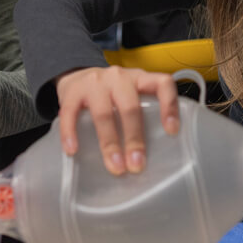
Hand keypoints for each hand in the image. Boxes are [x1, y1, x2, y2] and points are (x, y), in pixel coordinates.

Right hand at [54, 66, 180, 174]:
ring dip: (110, 143)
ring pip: (104, 113)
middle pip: (130, 107)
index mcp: (139, 79)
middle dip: (135, 138)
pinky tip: (73, 150)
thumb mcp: (130, 96)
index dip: (169, 106)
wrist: (76, 76)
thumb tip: (150, 160)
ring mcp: (94, 83)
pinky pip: (70, 114)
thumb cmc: (110, 94)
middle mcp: (119, 77)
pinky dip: (71, 133)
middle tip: (137, 165)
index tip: (172, 131)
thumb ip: (141, 116)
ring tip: (115, 166)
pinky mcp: (71, 92)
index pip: (162, 84)